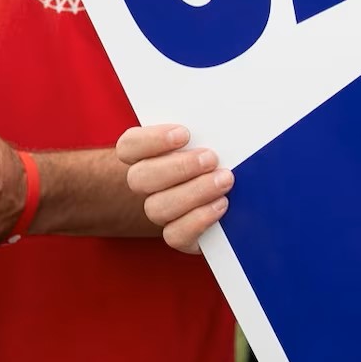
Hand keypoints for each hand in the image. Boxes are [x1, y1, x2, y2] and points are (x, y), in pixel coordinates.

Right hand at [117, 123, 231, 253]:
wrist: (231, 196)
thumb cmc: (216, 158)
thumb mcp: (209, 139)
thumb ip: (205, 131)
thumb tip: (221, 126)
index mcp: (146, 154)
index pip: (129, 146)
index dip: (151, 140)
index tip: (184, 134)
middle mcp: (147, 184)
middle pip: (140, 178)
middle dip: (179, 167)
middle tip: (210, 158)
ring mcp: (160, 211)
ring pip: (157, 208)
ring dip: (193, 192)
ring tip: (224, 180)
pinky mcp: (179, 235)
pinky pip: (175, 235)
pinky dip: (199, 219)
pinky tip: (221, 204)